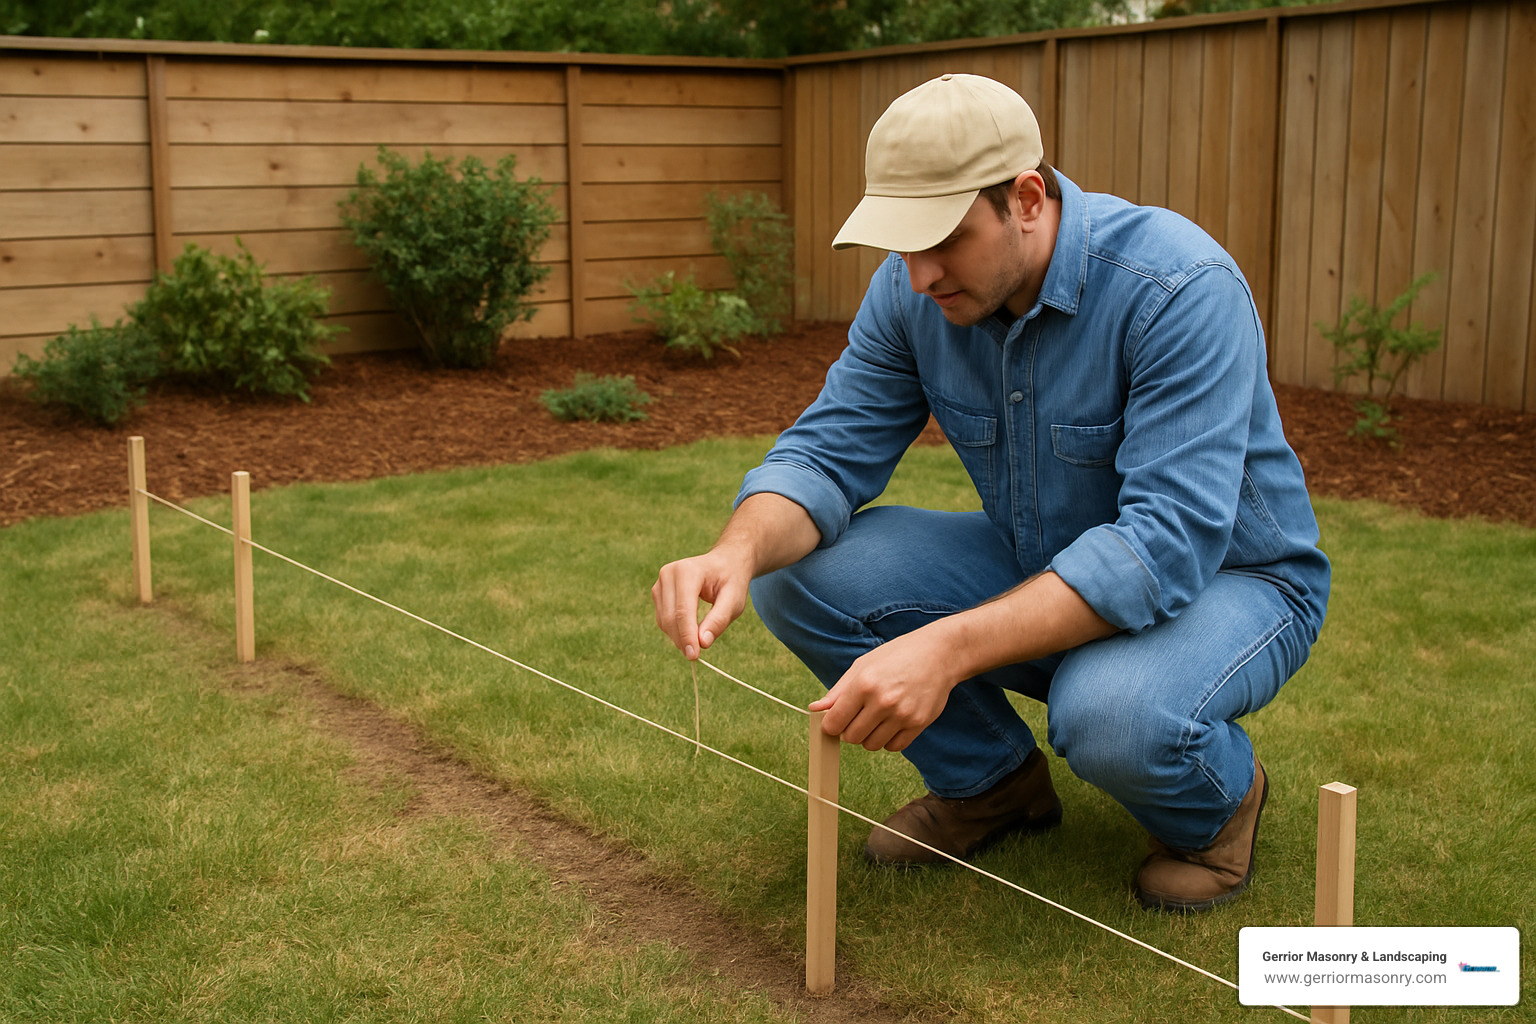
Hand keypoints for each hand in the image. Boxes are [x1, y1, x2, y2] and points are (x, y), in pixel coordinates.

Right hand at [652, 549, 751, 659]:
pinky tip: (690, 632)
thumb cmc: (731, 581)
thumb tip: (703, 643)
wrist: (724, 563)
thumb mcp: (734, 600)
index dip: (687, 635)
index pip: (683, 610)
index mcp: (688, 571)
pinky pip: (662, 618)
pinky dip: (674, 630)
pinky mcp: (658, 592)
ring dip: (678, 637)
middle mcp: (669, 573)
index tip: (694, 656)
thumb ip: (719, 620)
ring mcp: (660, 582)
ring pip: (663, 620)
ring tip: (697, 642)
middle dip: (682, 639)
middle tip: (697, 656)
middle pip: (670, 617)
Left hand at [808, 627, 958, 751]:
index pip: (834, 722)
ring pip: (871, 745)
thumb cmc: (897, 656)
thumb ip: (838, 691)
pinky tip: (891, 723)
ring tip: (876, 718)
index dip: (830, 725)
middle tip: (858, 716)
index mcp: (864, 684)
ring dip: (869, 736)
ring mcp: (902, 715)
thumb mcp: (863, 665)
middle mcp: (882, 701)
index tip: (834, 721)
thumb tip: (815, 709)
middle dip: (849, 731)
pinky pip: (894, 747)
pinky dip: (888, 740)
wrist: (939, 654)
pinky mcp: (918, 724)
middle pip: (851, 737)